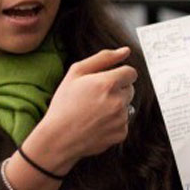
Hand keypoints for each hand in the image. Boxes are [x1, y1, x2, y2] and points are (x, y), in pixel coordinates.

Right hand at [31, 47, 136, 166]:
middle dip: (117, 90)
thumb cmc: (64, 104)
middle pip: (130, 89)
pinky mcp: (121, 133)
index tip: (108, 81)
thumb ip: (103, 58)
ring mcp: (121, 119)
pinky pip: (123, 123)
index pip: (131, 72)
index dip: (119, 75)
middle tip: (96, 97)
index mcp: (108, 83)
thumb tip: (125, 51)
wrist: (58, 138)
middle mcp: (118, 101)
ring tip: (94, 112)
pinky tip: (97, 123)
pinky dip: (113, 123)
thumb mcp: (76, 73)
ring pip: (126, 106)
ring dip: (115, 106)